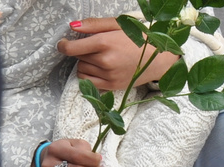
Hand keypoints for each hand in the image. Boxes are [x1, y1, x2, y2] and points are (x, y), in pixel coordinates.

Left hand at [57, 19, 177, 92]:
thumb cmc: (138, 39)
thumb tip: (72, 27)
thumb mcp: (117, 25)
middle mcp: (105, 61)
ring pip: (81, 70)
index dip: (63, 46)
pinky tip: (97, 70)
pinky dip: (88, 76)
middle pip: (78, 58)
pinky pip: (89, 83)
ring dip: (85, 64)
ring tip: (99, 59)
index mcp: (105, 43)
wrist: (160, 59)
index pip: (71, 48)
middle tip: (96, 48)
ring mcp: (109, 75)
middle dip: (82, 52)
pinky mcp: (113, 86)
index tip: (63, 44)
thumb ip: (93, 25)